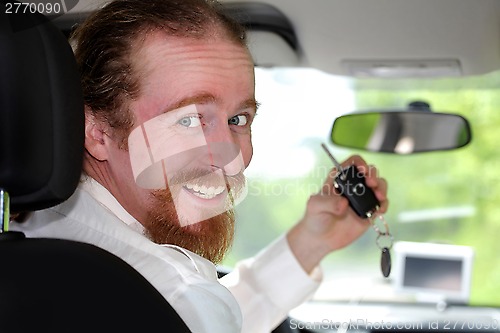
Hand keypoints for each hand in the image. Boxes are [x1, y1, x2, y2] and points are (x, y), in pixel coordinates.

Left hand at [286, 155, 388, 273]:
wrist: (321, 239)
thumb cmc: (315, 217)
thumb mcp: (315, 206)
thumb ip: (327, 202)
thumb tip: (344, 203)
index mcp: (339, 179)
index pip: (353, 163)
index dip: (360, 163)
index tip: (362, 170)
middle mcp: (353, 186)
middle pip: (370, 171)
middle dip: (373, 174)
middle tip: (370, 183)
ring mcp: (363, 198)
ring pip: (379, 185)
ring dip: (382, 188)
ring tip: (379, 197)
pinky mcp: (369, 211)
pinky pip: (382, 204)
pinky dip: (384, 204)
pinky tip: (380, 210)